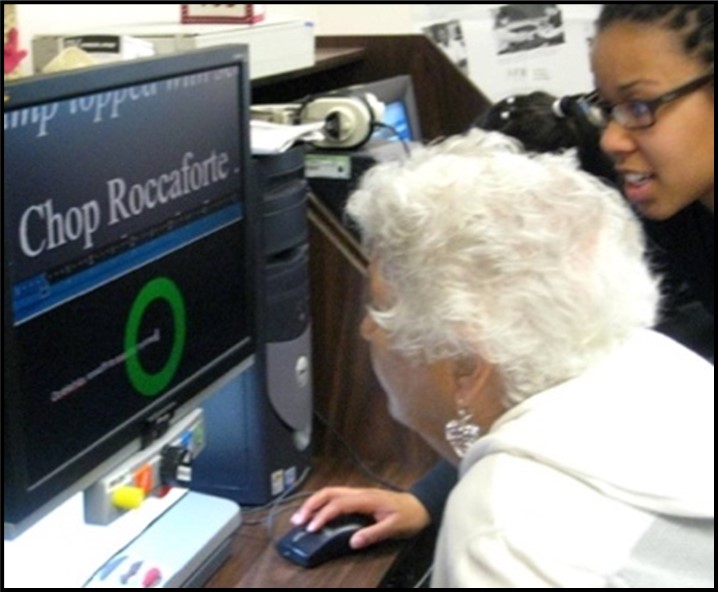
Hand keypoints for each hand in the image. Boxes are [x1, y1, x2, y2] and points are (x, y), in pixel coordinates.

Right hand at [290, 487, 430, 549]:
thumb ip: (374, 533)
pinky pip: (336, 496)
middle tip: (298, 520)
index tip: (312, 528)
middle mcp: (360, 492)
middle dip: (311, 504)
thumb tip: (353, 541)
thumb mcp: (395, 527)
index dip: (323, 515)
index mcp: (367, 498)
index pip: (339, 503)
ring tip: (301, 517)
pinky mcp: (359, 497)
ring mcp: (359, 493)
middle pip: (329, 492)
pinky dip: (322, 503)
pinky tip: (316, 513)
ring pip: (331, 492)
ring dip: (314, 502)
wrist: (420, 505)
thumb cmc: (409, 516)